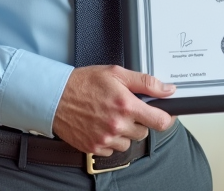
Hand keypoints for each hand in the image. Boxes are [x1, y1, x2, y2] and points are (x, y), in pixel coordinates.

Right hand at [52, 66, 174, 154]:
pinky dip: (110, 140)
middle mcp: (117, 125)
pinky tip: (101, 125)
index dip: (166, 118)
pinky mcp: (94, 148)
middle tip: (125, 108)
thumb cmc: (84, 82)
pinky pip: (112, 150)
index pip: (160, 121)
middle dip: (139, 121)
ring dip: (124, 132)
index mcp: (126, 105)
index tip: (164, 114)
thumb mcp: (116, 73)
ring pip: (128, 142)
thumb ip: (145, 82)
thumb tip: (168, 90)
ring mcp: (105, 139)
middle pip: (144, 132)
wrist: (55, 96)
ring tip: (110, 116)